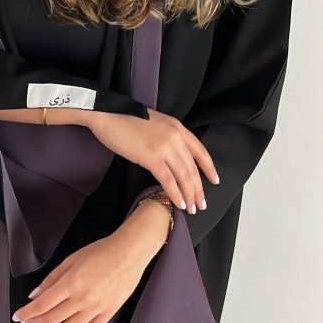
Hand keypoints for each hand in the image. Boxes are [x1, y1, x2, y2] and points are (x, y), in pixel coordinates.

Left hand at [12, 200, 167, 322]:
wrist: (130, 252)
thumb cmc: (102, 251)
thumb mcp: (70, 259)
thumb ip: (51, 279)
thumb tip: (35, 296)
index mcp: (72, 283)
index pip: (41, 305)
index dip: (26, 314)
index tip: (18, 316)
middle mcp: (84, 298)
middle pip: (52, 320)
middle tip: (28, 320)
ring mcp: (97, 308)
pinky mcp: (109, 313)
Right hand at [81, 107, 218, 214]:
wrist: (108, 114)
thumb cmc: (125, 120)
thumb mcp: (154, 125)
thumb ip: (166, 138)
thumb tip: (169, 158)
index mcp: (177, 127)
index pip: (200, 150)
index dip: (209, 168)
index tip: (214, 180)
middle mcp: (175, 136)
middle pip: (193, 167)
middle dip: (199, 188)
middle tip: (201, 204)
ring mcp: (164, 146)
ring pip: (183, 175)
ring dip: (189, 194)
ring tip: (191, 208)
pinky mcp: (151, 156)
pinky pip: (168, 179)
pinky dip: (175, 194)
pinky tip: (178, 203)